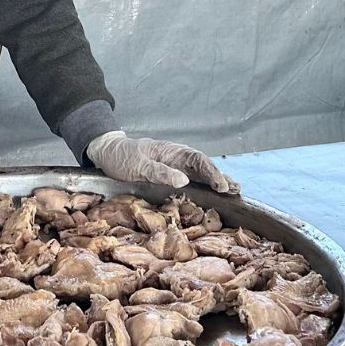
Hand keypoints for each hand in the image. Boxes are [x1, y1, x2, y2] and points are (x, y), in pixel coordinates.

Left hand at [86, 130, 237, 193]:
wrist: (108, 153)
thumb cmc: (122, 157)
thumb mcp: (137, 165)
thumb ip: (160, 171)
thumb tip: (184, 180)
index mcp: (172, 151)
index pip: (198, 159)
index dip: (212, 172)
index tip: (221, 185)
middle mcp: (177, 158)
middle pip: (204, 166)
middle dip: (221, 177)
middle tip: (236, 190)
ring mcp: (175, 167)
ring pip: (201, 174)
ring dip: (217, 182)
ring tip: (234, 191)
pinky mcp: (170, 176)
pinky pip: (192, 181)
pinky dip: (205, 187)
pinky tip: (214, 194)